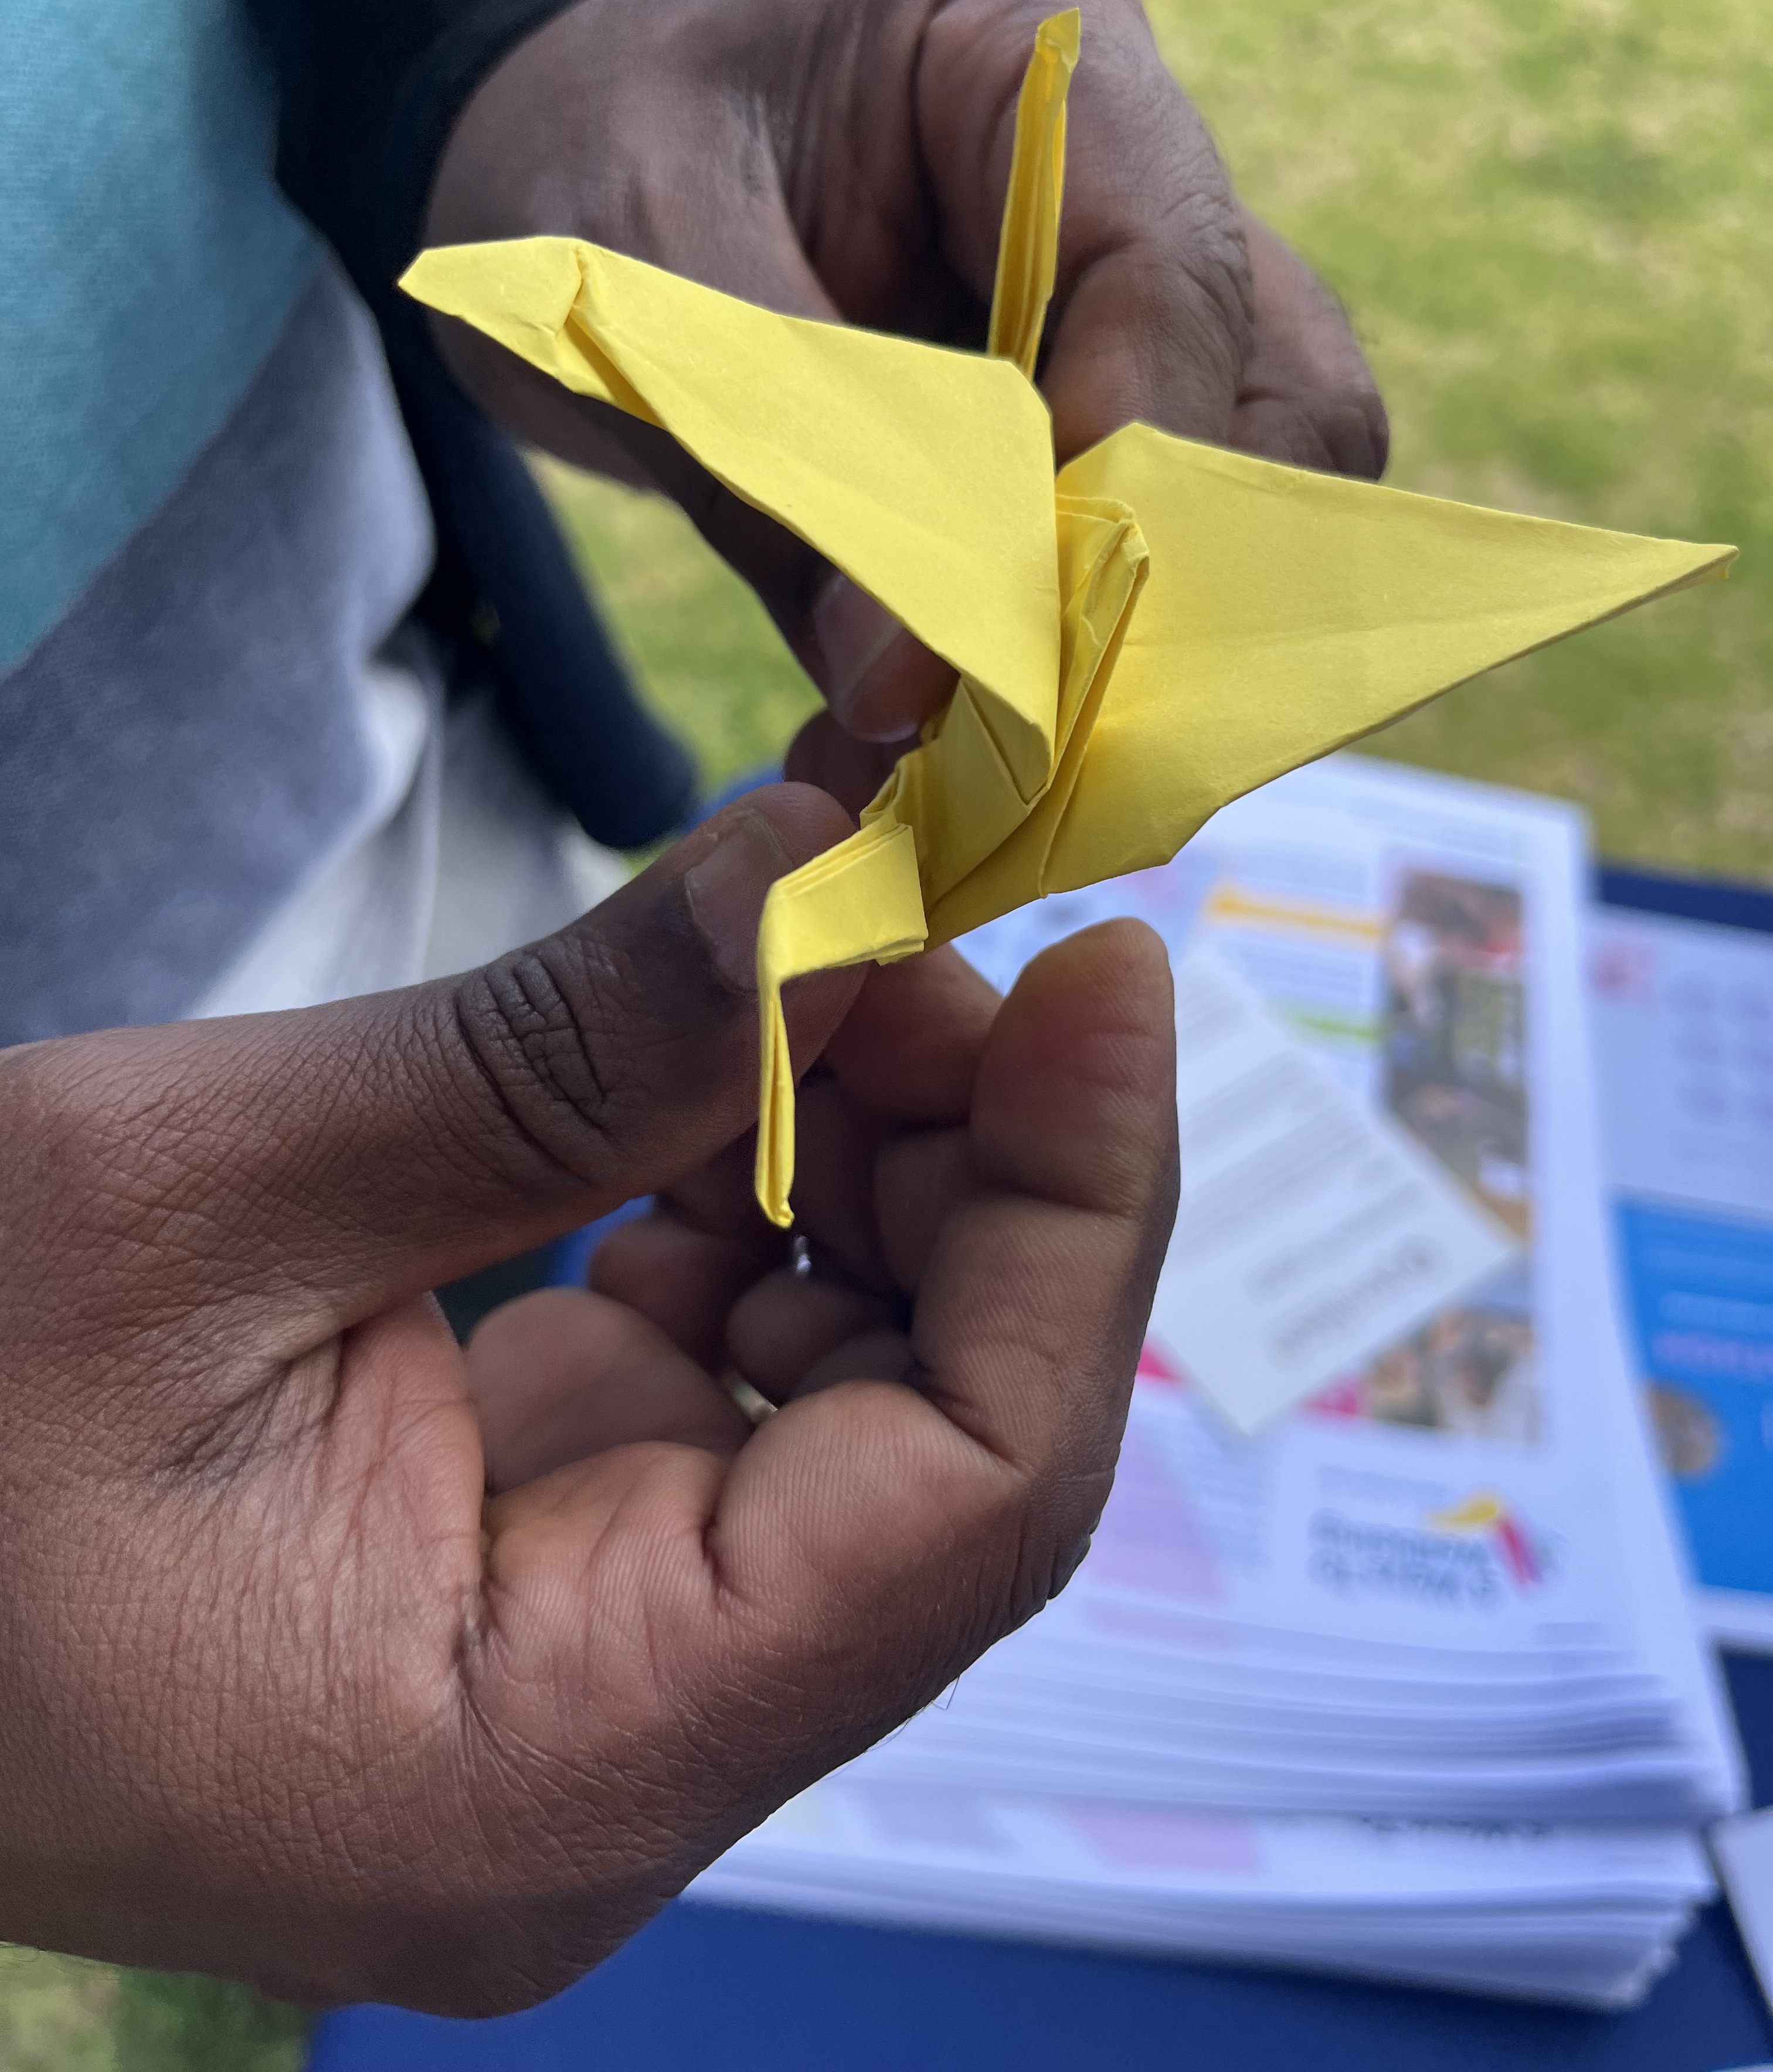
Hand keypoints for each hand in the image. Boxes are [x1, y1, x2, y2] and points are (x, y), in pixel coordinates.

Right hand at [0, 785, 1176, 2009]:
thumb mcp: (202, 1198)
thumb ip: (559, 1055)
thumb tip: (822, 873)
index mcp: (544, 1772)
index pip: (975, 1510)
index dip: (1083, 1222)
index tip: (1108, 976)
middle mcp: (597, 1769)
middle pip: (941, 1465)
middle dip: (977, 1176)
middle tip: (925, 927)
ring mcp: (568, 1678)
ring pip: (854, 1421)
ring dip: (878, 1184)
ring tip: (829, 973)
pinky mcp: (525, 1576)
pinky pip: (733, 1399)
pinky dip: (766, 1222)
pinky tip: (731, 1084)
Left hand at [422, 0, 1387, 794]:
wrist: (563, 161)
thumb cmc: (582, 154)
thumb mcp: (630, 273)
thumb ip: (783, 460)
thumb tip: (913, 696)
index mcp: (1032, 22)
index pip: (1168, 270)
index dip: (1127, 477)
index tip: (1030, 655)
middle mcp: (1130, 148)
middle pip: (1271, 393)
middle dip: (1168, 586)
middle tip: (1026, 741)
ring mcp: (1134, 280)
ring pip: (1244, 493)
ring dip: (1129, 647)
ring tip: (970, 763)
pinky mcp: (1099, 397)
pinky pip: (1147, 549)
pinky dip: (1061, 660)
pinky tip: (940, 742)